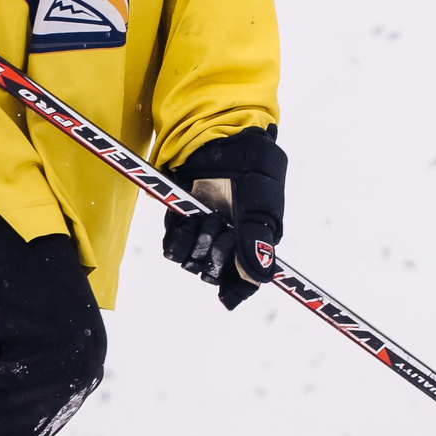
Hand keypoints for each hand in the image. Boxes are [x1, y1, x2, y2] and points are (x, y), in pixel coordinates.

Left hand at [162, 127, 286, 309]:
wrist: (221, 136)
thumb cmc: (252, 166)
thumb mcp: (260, 203)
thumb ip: (257, 240)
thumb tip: (262, 278)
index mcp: (256, 242)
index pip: (246, 281)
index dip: (236, 290)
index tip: (225, 298)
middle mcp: (230, 243)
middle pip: (215, 274)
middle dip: (215, 253)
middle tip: (221, 225)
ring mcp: (204, 233)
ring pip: (192, 263)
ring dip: (197, 241)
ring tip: (207, 215)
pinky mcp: (182, 222)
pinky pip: (173, 248)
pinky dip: (178, 236)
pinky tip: (187, 219)